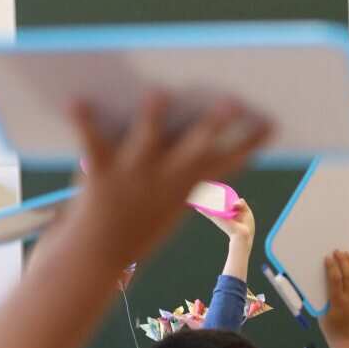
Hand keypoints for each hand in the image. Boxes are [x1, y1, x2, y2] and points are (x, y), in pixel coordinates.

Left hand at [68, 94, 271, 266]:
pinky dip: (84, 121)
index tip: (270, 125)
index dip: (250, 143)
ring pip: (147, 137)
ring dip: (154, 115)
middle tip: (233, 102)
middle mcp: (165, 176)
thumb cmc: (135, 223)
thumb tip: (190, 125)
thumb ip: (178, 169)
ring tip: (160, 93)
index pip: (227, 161)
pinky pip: (92, 140)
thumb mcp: (168, 201)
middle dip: (215, 123)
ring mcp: (134, 172)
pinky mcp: (101, 169)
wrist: (98, 254)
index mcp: (186, 184)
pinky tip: (78, 102)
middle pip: (196, 145)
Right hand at [319, 251, 348, 341]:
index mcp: (337, 303)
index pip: (335, 280)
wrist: (346, 340)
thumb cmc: (330, 328)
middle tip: (338, 251)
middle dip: (343, 261)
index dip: (332, 267)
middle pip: (348, 276)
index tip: (328, 258)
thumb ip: (321, 297)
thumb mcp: (321, 313)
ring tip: (347, 254)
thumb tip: (318, 280)